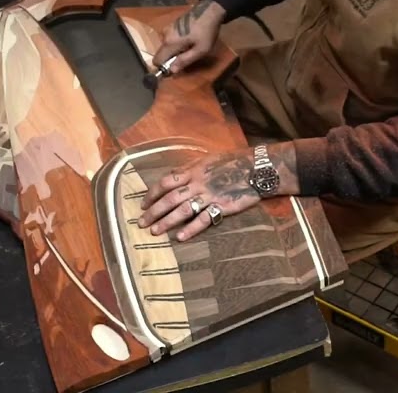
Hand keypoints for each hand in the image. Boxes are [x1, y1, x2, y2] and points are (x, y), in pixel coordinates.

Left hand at [137, 148, 259, 241]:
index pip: (166, 182)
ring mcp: (209, 195)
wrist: (256, 169)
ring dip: (167, 222)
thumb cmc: (232, 162)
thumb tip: (173, 175)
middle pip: (170, 198)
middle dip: (154, 211)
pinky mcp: (222, 206)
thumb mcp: (207, 159)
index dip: (152, 193)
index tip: (143, 204)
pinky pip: (204, 220)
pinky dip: (191, 229)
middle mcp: (197, 183)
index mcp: (193, 170)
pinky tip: (180, 238)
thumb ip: (189, 168)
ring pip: (183, 210)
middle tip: (141, 222)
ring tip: (155, 232)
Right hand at [153, 0, 225, 74]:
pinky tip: (188, 39)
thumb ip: (184, 61)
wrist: (209, 10)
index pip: (156, 61)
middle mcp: (164, 35)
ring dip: (174, 50)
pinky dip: (176, 43)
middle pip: (161, 54)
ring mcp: (167, 28)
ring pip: (165, 46)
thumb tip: (171, 71)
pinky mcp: (171, 25)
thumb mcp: (200, 50)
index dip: (163, 67)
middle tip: (187, 55)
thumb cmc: (206, 32)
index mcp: (169, 43)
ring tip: (190, 46)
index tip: (175, 68)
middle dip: (171, 58)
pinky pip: (169, 39)